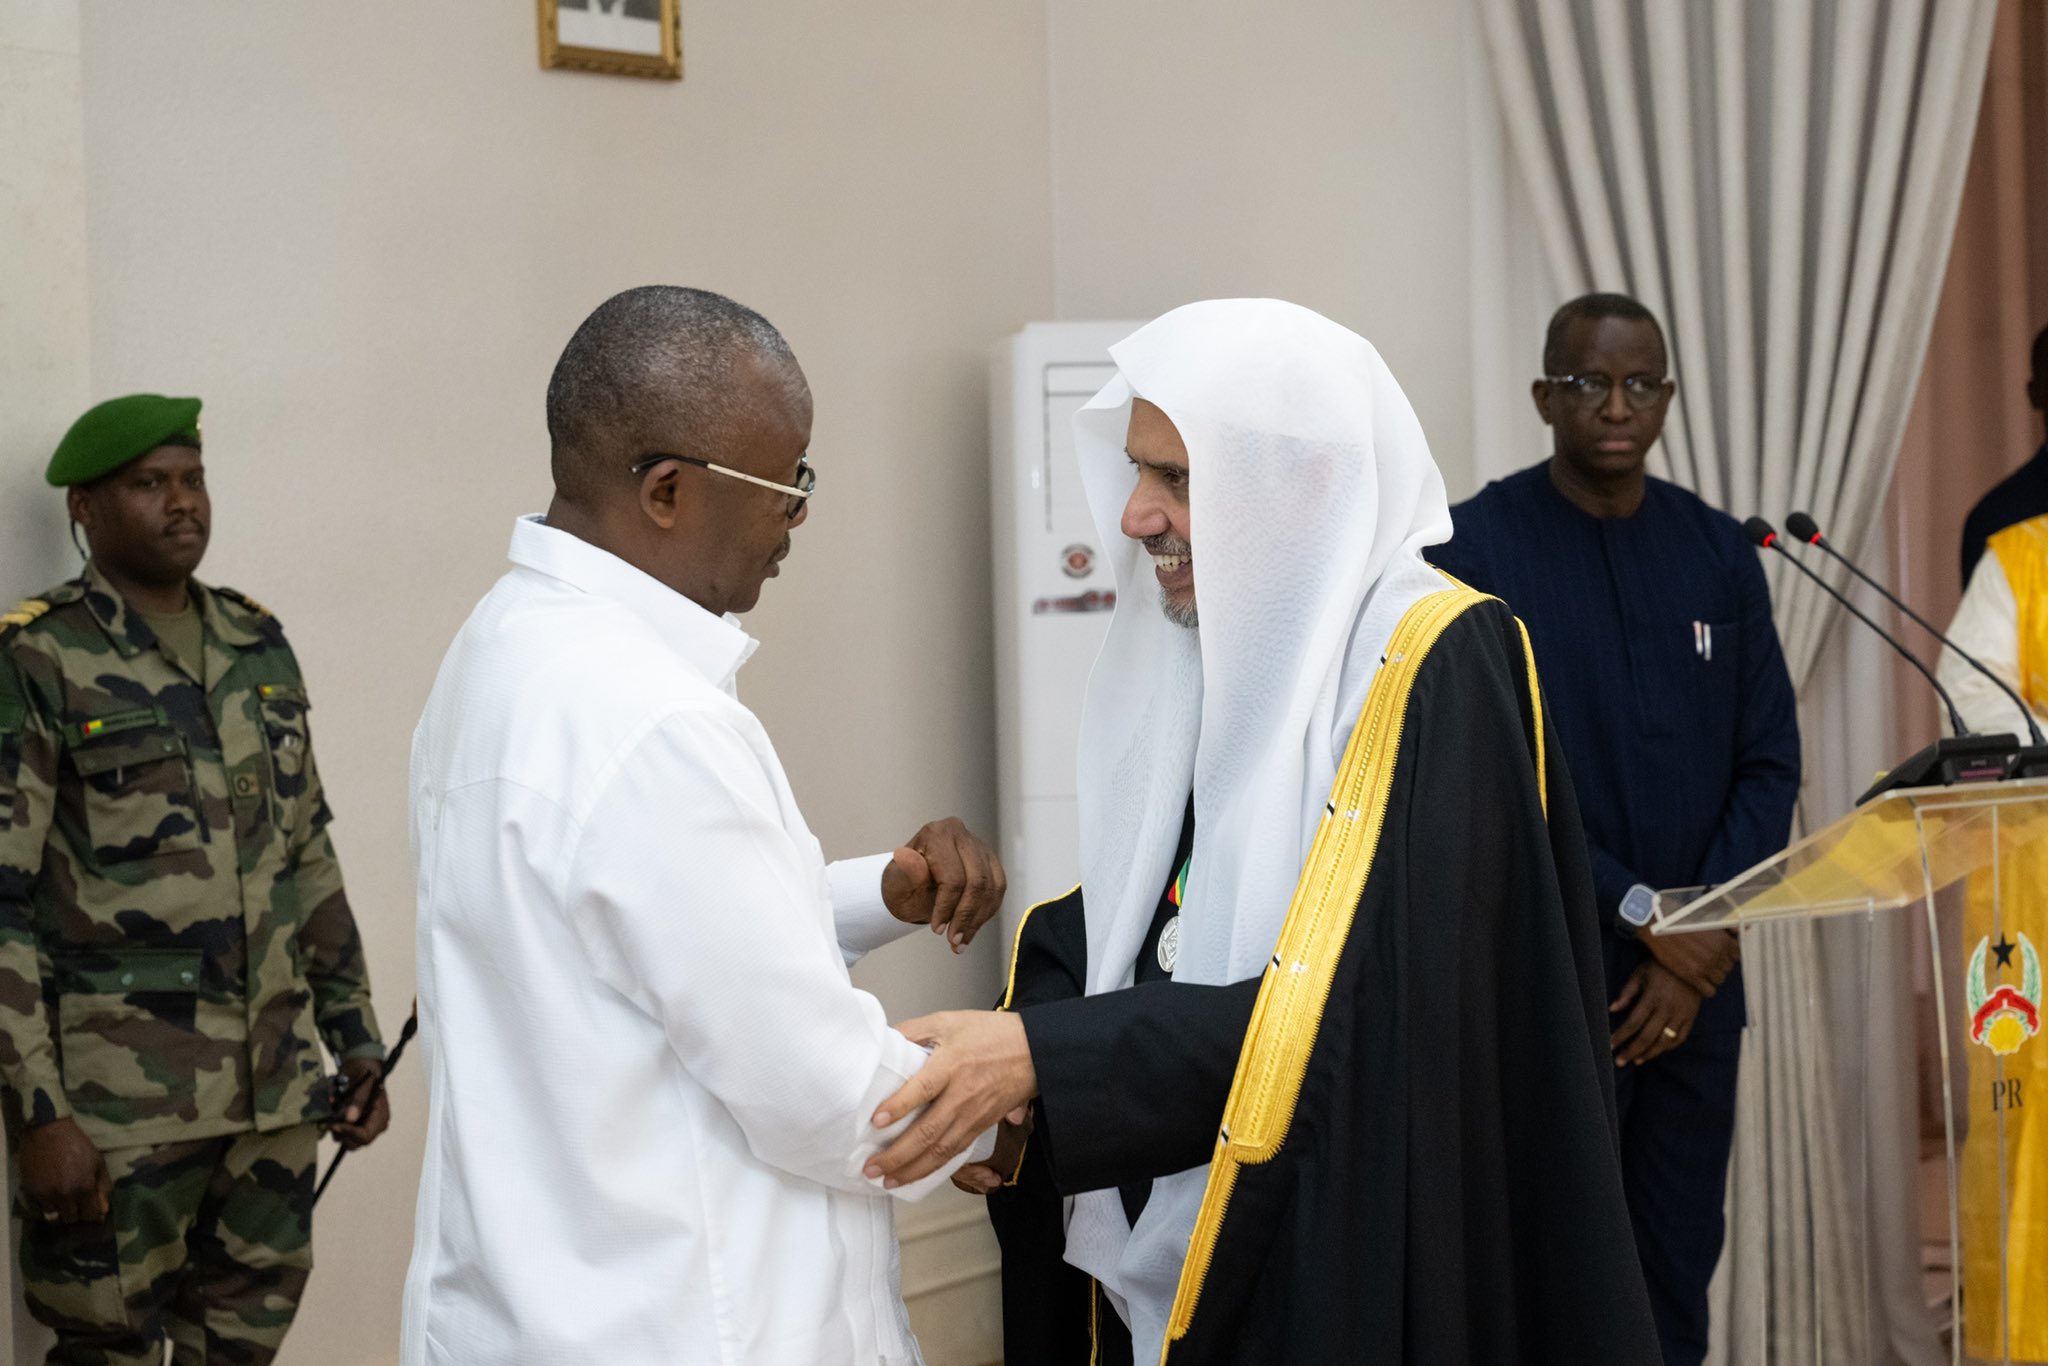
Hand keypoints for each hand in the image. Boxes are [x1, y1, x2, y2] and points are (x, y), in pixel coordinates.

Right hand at [17, 1118, 110, 1223]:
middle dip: (77, 1214)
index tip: (91, 1209)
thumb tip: (104, 1210)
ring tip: (62, 1202)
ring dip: (60, 1212)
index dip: (93, 1215)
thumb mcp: (98, 1162)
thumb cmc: (77, 1145)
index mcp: (84, 1187)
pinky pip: (38, 1212)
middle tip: (76, 1204)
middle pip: (71, 1219)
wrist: (48, 1132)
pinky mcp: (30, 1192)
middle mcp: (65, 1195)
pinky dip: (45, 1209)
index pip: (90, 1215)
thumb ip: (103, 1186)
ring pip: (53, 1218)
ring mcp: (46, 1195)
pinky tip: (50, 1199)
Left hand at [329, 1058, 390, 1149]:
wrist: (361, 1067)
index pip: (366, 1136)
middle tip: (331, 1122)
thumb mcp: (364, 1084)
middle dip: (341, 1134)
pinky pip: (342, 1134)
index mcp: (380, 1117)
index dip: (350, 1133)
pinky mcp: (353, 1125)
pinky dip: (335, 1127)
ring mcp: (363, 1126)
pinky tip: (333, 1114)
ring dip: (336, 1130)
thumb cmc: (366, 1074)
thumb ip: (358, 1101)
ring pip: (347, 1141)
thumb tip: (350, 1119)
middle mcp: (373, 1125)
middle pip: (356, 1143)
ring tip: (331, 1115)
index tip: (335, 1124)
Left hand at [866, 1010, 1035, 1188]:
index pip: (922, 1088)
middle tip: (871, 1167)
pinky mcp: (982, 1126)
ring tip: (888, 1180)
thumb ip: (914, 1030)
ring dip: (913, 1170)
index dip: (898, 1106)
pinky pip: (955, 1153)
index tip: (876, 1121)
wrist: (1035, 1050)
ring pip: (941, 1151)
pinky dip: (935, 1168)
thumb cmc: (992, 1034)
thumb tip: (883, 1041)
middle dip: (898, 1155)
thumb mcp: (949, 1020)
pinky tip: (917, 1174)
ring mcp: (974, 1115)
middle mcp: (963, 1094)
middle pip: (929, 1132)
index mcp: (953, 1064)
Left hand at [880, 817, 1008, 953]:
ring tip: (961, 940)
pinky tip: (971, 927)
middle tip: (954, 940)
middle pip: (977, 882)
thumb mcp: (897, 880)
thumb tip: (911, 864)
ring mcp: (980, 847)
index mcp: (937, 834)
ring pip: (991, 887)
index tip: (937, 929)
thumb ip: (906, 873)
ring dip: (978, 919)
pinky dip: (986, 913)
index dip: (947, 907)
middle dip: (966, 916)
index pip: (952, 877)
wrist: (912, 878)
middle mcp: (962, 835)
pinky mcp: (991, 861)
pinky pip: (998, 889)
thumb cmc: (904, 880)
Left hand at [1609, 962, 1702, 1065]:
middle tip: (1620, 1062)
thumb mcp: (1640, 973)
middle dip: (1632, 1051)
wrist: (1692, 963)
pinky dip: (1668, 1047)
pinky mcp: (1692, 1017)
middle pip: (1647, 1037)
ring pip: (1664, 1041)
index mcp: (1652, 997)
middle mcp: (1667, 1009)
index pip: (1633, 1023)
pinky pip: (1680, 1038)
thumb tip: (1612, 1009)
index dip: (1621, 1036)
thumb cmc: (1661, 967)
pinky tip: (1657, 1051)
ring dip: (1650, 1053)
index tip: (1610, 1046)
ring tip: (1637, 1060)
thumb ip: (1627, 993)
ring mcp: (1681, 1015)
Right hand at [1640, 926, 1738, 998]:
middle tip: (1705, 959)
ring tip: (1700, 968)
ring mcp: (1705, 966)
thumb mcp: (1706, 918)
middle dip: (1719, 964)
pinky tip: (1698, 980)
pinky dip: (1706, 988)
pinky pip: (1709, 991)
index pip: (1736, 955)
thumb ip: (1727, 925)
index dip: (1726, 953)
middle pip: (1728, 968)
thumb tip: (1742, 929)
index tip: (1717, 951)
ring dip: (1712, 976)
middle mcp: (1717, 955)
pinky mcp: (1692, 976)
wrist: (1656, 925)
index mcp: (1724, 941)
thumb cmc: (1680, 919)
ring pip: (1720, 980)